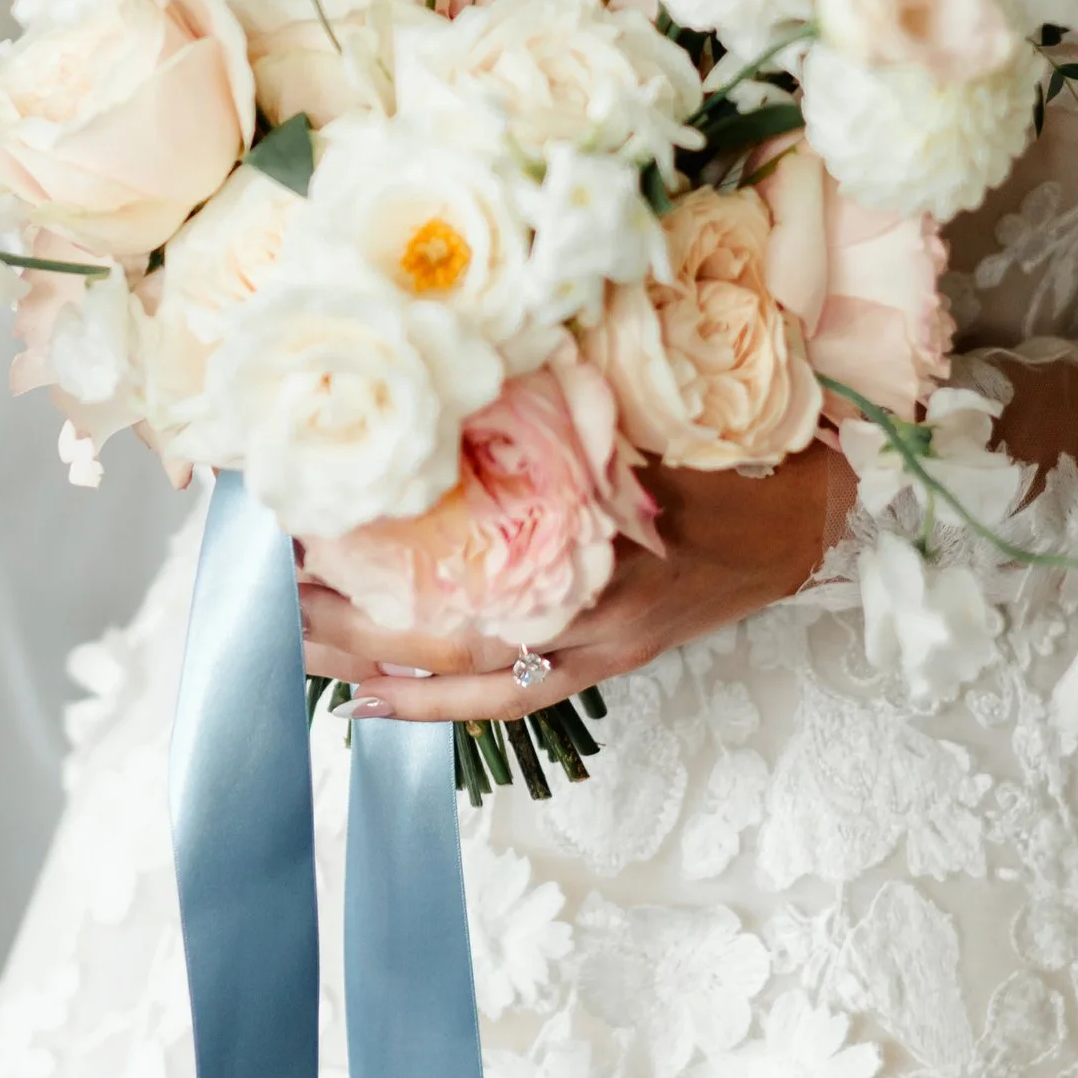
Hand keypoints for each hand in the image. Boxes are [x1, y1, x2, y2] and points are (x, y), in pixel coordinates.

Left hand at [297, 438, 853, 722]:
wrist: (811, 519)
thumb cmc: (736, 452)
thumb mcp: (655, 410)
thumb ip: (567, 404)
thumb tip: (466, 372)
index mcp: (600, 538)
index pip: (468, 552)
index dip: (380, 545)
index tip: (303, 521)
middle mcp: (592, 608)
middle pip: (447, 627)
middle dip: (350, 615)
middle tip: (267, 592)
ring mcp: (595, 647)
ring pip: (465, 674)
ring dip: (374, 664)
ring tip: (290, 646)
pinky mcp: (601, 665)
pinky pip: (505, 699)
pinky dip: (434, 705)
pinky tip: (371, 701)